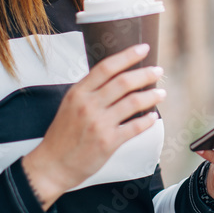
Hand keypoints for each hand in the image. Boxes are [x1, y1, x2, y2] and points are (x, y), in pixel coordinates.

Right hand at [22, 43, 164, 208]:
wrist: (52, 165)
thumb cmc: (62, 135)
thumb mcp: (69, 105)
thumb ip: (90, 91)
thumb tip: (116, 76)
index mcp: (78, 93)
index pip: (106, 67)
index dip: (128, 55)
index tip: (143, 48)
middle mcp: (88, 105)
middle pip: (124, 82)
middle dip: (145, 74)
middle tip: (158, 71)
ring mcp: (99, 124)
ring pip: (133, 102)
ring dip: (151, 96)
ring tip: (161, 92)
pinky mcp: (108, 142)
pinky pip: (134, 127)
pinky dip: (147, 120)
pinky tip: (153, 117)